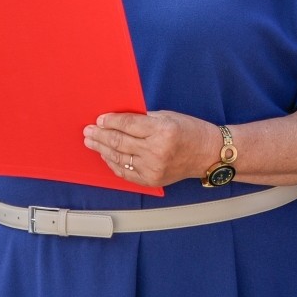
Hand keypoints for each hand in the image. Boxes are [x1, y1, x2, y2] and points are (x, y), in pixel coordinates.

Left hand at [83, 110, 218, 187]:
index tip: (99, 119)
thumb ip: (143, 119)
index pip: (128, 124)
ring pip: (119, 158)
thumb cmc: (190, 131)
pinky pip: (126, 172)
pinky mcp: (152, 180)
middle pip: (119, 142)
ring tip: (91, 142)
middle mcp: (157, 150)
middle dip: (100, 135)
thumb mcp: (168, 117)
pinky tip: (106, 156)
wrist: (208, 154)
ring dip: (102, 149)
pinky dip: (113, 163)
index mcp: (162, 130)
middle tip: (88, 131)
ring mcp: (153, 168)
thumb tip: (117, 120)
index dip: (110, 121)